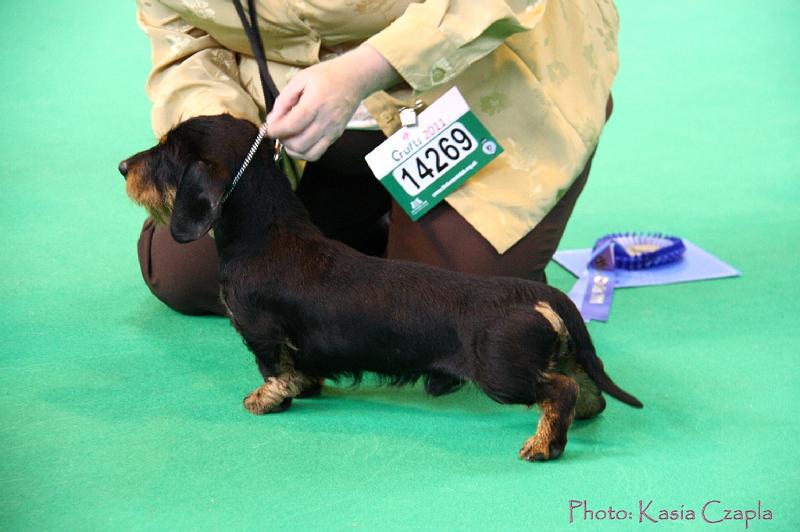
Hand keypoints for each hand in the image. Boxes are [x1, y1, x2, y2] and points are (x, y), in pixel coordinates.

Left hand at [266, 45, 399, 160]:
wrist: (354, 79)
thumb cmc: (326, 76)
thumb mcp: (300, 80)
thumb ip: (284, 100)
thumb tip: (271, 120)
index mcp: (315, 103)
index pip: (292, 125)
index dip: (275, 130)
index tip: (265, 129)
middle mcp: (325, 121)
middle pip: (299, 143)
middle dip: (282, 140)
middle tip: (278, 130)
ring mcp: (332, 131)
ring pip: (307, 153)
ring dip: (292, 149)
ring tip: (287, 137)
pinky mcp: (335, 137)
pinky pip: (317, 154)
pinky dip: (304, 153)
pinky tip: (298, 143)